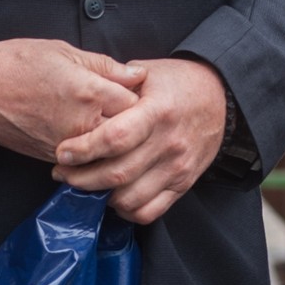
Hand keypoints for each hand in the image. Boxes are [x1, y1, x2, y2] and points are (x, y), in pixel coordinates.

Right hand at [0, 38, 145, 162]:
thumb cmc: (18, 62)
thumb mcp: (66, 51)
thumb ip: (106, 66)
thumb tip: (137, 74)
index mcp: (91, 91)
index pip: (137, 105)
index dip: (141, 100)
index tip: (139, 95)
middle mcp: (83, 123)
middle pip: (128, 135)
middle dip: (134, 127)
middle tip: (133, 117)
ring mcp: (67, 144)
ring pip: (107, 154)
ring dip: (114, 146)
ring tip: (115, 132)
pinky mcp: (51, 157)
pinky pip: (83, 162)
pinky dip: (92, 156)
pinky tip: (93, 144)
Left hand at [52, 57, 228, 223]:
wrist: (221, 97)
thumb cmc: (178, 82)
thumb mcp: (149, 71)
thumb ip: (117, 81)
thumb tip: (82, 91)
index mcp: (157, 111)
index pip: (116, 138)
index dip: (84, 149)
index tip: (63, 152)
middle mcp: (169, 143)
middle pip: (117, 174)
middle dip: (80, 178)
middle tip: (62, 172)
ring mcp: (178, 168)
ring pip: (130, 198)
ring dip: (100, 197)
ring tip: (85, 184)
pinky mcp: (183, 184)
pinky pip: (149, 212)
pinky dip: (126, 211)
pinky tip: (113, 197)